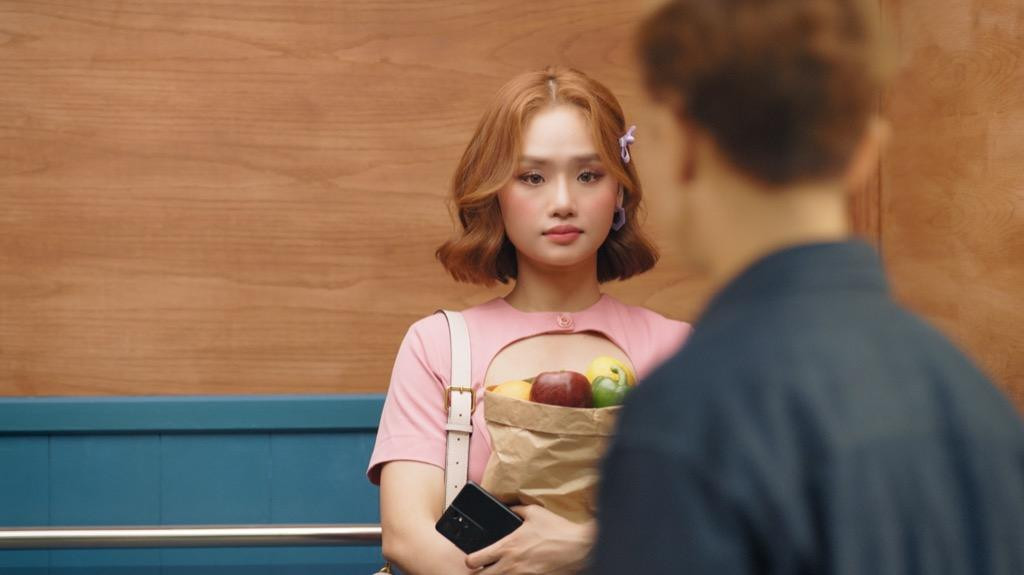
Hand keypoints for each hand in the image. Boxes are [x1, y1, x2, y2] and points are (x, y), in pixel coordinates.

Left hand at [465, 505, 594, 574]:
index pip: (474, 560)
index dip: (469, 560)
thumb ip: (516, 508)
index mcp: (507, 546)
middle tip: (483, 569)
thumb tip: (507, 505)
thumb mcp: (535, 512)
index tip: (472, 558)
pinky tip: (519, 573)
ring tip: (501, 571)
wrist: (580, 548)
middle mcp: (511, 565)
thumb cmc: (558, 531)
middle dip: (479, 574)